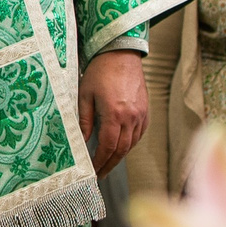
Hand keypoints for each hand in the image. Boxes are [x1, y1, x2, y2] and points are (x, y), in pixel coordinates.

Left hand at [79, 50, 147, 172]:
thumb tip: (81, 142)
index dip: (100, 162)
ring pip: (132, 143)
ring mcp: (141, 114)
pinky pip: (139, 133)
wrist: (121, 53)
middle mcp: (131, 117)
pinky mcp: (145, 110)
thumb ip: (83, 121)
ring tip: (108, 162)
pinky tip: (121, 146)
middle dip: (110, 164)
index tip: (93, 171)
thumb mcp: (85, 95)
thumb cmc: (100, 71)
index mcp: (114, 114)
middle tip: (100, 173)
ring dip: (120, 155)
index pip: (108, 147)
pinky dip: (130, 143)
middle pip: (122, 150)